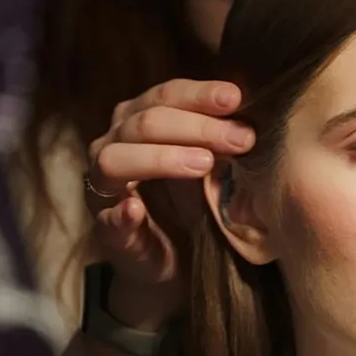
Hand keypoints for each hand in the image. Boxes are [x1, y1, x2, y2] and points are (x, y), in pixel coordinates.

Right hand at [84, 78, 255, 327]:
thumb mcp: (209, 164)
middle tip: (240, 139)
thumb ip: (219, 139)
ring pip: (116, 159)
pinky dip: (120, 213)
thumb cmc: (192, 201)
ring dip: (162, 158)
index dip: (199, 95)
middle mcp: (112, 144)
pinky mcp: (105, 228)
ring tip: (204, 164)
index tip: (236, 98)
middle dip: (196, 127)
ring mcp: (102, 187)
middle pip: (145, 122)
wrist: (175, 261)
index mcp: (137, 120)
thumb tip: (253, 116)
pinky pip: (107, 218)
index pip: (164, 96)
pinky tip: (135, 210)